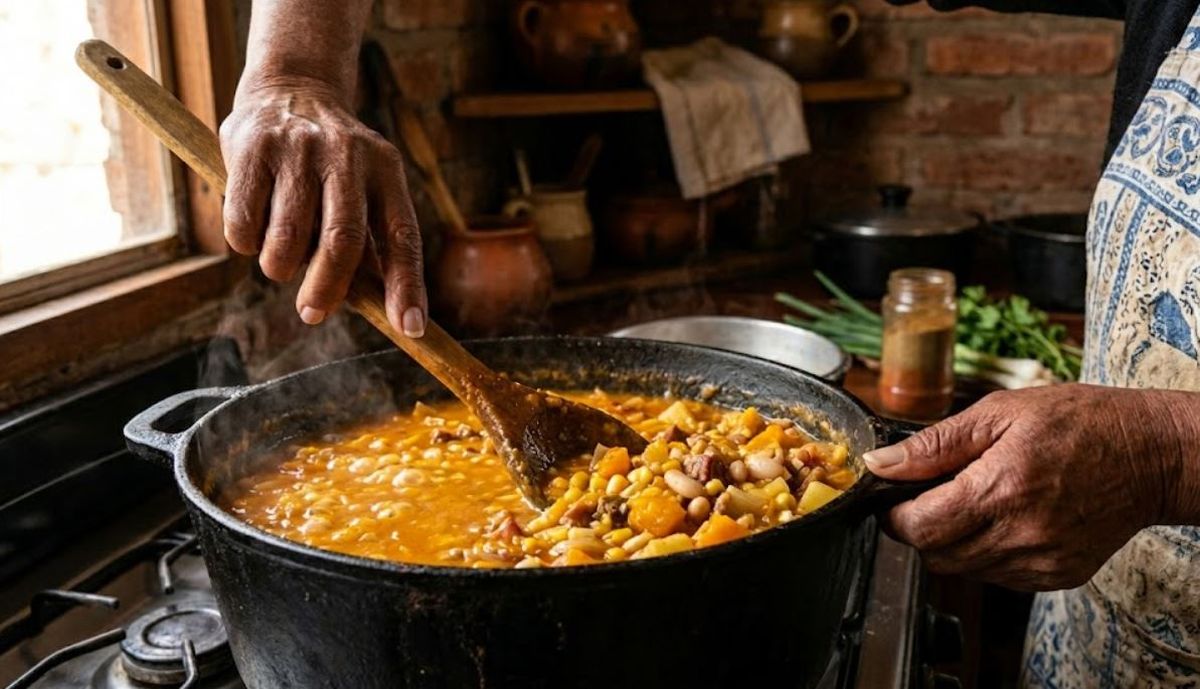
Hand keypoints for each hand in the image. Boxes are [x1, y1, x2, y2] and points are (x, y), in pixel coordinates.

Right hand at [218, 80, 425, 335]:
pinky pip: (245, 224)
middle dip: (327, 289)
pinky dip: (247, 245)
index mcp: (386, 170)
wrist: (290, 89)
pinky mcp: (252, 148)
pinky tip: (253, 233)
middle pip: (343, 240)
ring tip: (280, 263)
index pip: (402, 236)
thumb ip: (370, 242)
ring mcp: (299, 149)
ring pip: (289, 238)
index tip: (409, 328)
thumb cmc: (332, 164)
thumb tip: (381, 310)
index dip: (406, 285)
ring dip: (281, 268)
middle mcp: (348, 156)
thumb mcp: (365, 188)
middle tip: (312, 313)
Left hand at [864, 384, 1199, 590]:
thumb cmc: (1079, 422)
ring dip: (953, 542)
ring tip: (976, 501)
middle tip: (933, 496)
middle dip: (921, 529)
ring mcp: (1041, 560)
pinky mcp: (1058, 575)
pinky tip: (1004, 519)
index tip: (893, 500)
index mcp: (1000, 489)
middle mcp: (1021, 533)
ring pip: (963, 570)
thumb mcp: (999, 412)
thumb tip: (881, 464)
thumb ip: (934, 444)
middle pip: (935, 556)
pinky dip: (987, 552)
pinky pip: (998, 576)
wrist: (1151, 454)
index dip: (894, 516)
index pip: (919, 528)